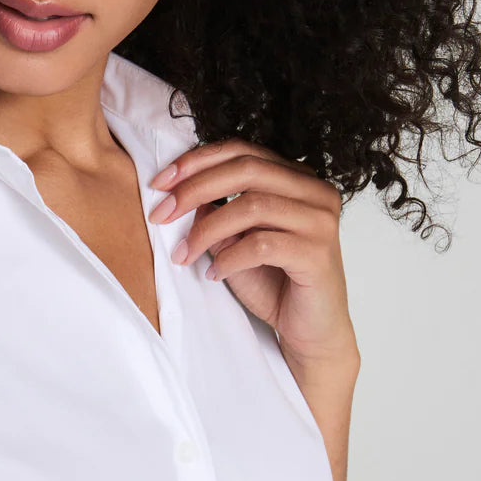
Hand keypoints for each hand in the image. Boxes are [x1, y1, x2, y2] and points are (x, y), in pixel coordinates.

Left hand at [148, 138, 359, 367]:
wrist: (309, 329)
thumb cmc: (274, 282)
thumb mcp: (234, 241)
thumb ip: (215, 213)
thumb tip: (178, 191)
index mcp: (296, 178)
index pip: (243, 151)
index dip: (197, 161)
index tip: (160, 182)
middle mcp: (315, 191)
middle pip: (246, 170)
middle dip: (194, 189)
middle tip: (160, 214)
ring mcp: (321, 220)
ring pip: (252, 206)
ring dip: (206, 230)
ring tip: (184, 255)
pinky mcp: (318, 253)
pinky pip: (262, 244)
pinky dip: (230, 258)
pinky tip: (215, 273)